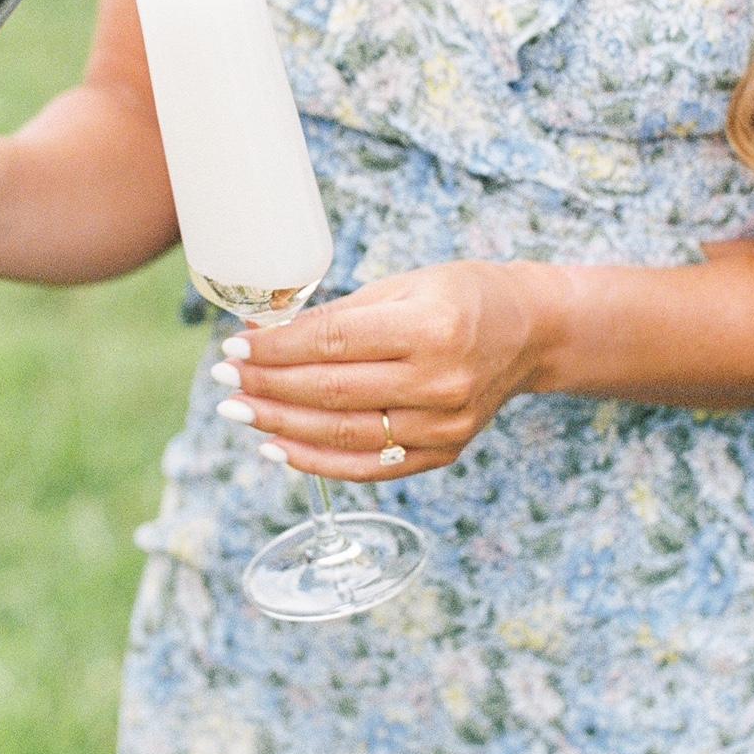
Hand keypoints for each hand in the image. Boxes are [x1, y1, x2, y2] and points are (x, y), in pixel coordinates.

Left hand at [210, 261, 557, 480]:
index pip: (332, 343)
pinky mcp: (444, 453)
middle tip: (224, 377)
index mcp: (431, 327)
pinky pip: (369, 467)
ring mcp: (445, 425)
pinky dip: (317, 462)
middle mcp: (441, 381)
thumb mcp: (403, 286)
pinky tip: (277, 447)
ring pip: (343, 435)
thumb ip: (337, 315)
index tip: (234, 345)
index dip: (276, 349)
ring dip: (280, 425)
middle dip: (267, 386)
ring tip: (239, 410)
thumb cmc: (458, 296)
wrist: (530, 333)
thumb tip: (261, 332)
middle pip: (331, 393)